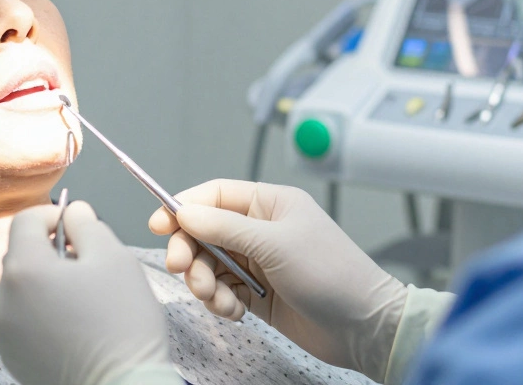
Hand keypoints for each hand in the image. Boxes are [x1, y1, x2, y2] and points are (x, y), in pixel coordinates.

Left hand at [0, 201, 173, 384]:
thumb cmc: (122, 324)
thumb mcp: (114, 258)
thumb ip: (88, 224)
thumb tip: (74, 212)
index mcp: (24, 269)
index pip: (26, 220)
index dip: (53, 213)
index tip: (78, 224)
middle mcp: (3, 298)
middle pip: (22, 254)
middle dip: (52, 249)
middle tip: (89, 264)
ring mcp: (4, 330)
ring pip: (22, 286)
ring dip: (46, 281)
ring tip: (84, 299)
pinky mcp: (11, 354)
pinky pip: (22, 317)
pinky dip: (42, 310)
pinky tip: (73, 324)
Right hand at [148, 179, 407, 381]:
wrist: (363, 327)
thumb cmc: (331, 274)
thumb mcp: (275, 244)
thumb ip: (226, 227)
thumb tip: (184, 211)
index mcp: (270, 204)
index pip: (214, 195)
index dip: (183, 206)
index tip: (158, 224)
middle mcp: (261, 230)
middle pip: (204, 232)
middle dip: (189, 251)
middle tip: (181, 270)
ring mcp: (258, 263)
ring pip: (209, 265)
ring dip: (204, 282)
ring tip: (216, 299)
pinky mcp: (257, 294)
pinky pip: (221, 291)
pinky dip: (220, 302)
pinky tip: (235, 312)